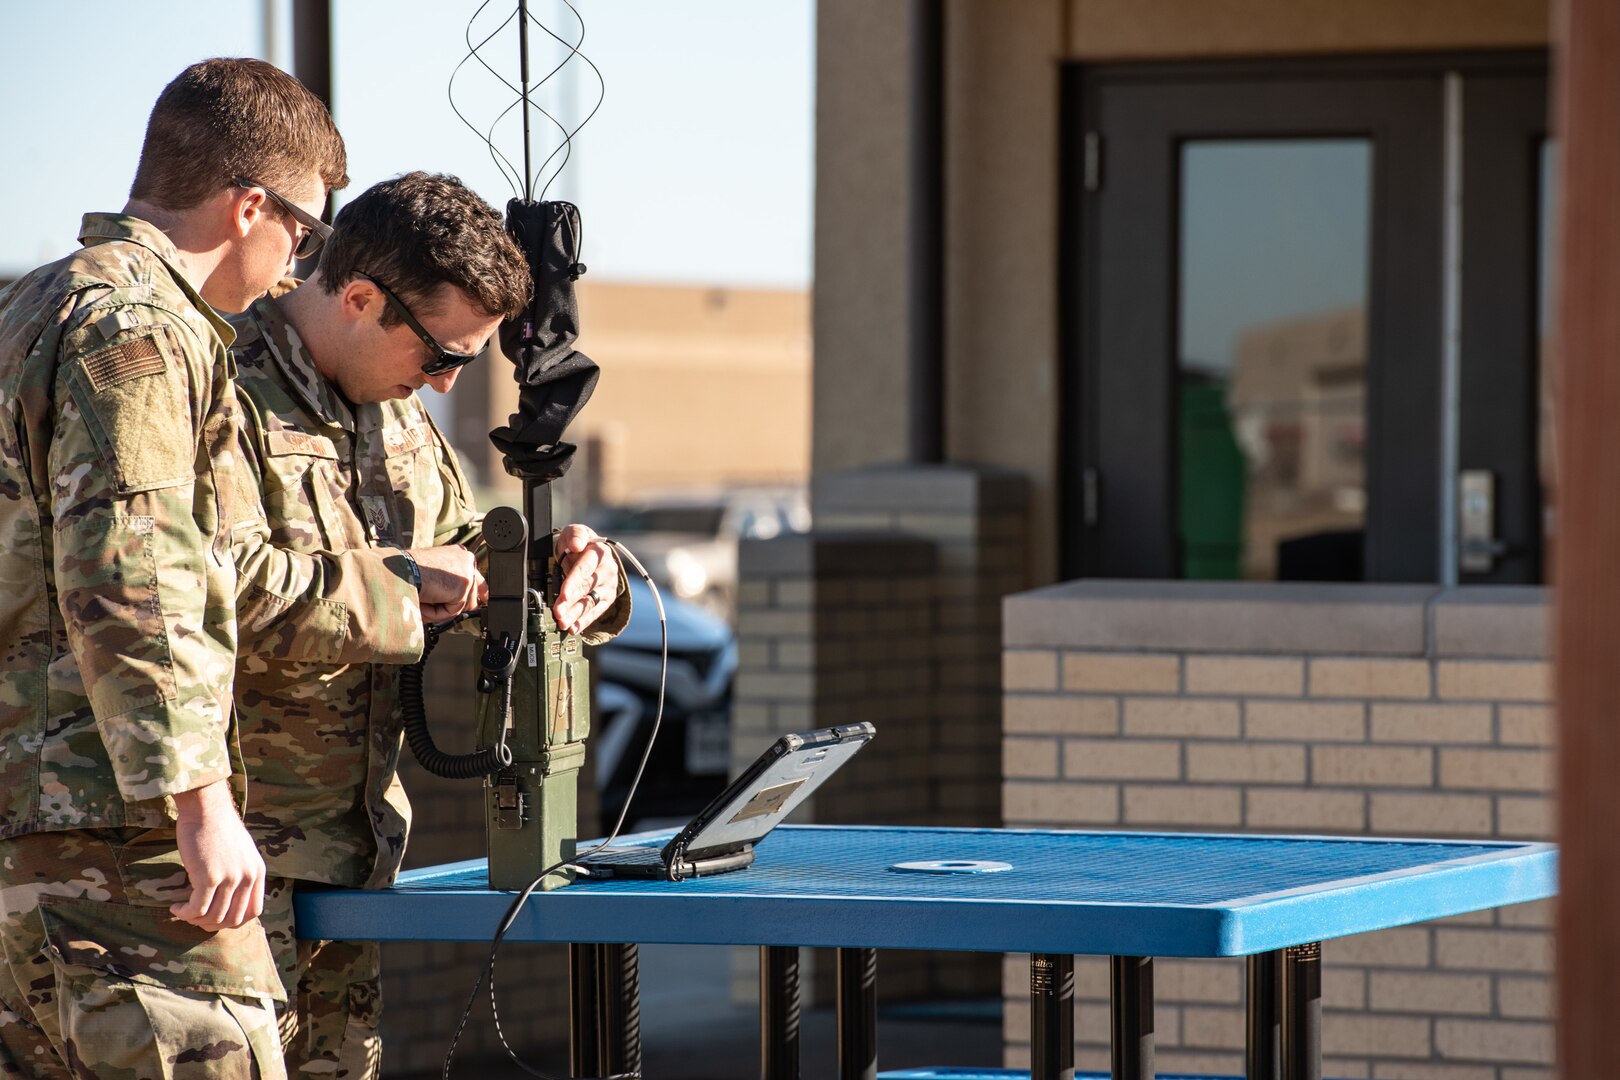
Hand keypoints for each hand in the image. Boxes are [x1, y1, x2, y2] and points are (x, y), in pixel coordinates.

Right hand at [170, 779, 264, 930]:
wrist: (206, 809)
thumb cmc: (218, 828)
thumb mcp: (241, 852)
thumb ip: (241, 873)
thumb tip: (230, 898)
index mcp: (258, 871)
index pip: (254, 911)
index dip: (234, 921)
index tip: (217, 918)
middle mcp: (248, 877)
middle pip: (233, 919)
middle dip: (212, 924)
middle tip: (195, 918)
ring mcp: (230, 878)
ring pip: (214, 917)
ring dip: (195, 920)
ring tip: (183, 911)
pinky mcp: (210, 877)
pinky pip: (197, 909)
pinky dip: (185, 913)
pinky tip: (175, 908)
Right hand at [411, 544, 486, 621]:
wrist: (400, 570)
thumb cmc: (408, 571)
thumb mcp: (435, 575)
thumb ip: (452, 585)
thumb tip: (469, 603)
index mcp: (459, 554)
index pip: (475, 576)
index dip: (479, 591)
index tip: (484, 599)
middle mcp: (466, 559)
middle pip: (471, 594)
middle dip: (456, 605)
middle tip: (435, 605)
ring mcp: (467, 572)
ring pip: (462, 605)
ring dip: (442, 609)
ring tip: (423, 597)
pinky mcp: (463, 586)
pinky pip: (454, 611)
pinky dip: (438, 612)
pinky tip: (426, 600)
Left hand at [554, 524, 618, 632]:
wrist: (587, 552)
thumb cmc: (579, 543)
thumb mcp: (574, 533)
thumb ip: (575, 535)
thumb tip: (577, 544)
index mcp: (600, 553)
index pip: (585, 569)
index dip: (574, 582)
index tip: (564, 594)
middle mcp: (607, 570)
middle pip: (586, 588)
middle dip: (570, 602)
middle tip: (558, 612)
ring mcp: (608, 586)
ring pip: (590, 603)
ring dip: (575, 615)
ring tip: (562, 622)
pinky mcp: (606, 599)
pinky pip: (595, 612)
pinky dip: (583, 622)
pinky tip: (573, 628)